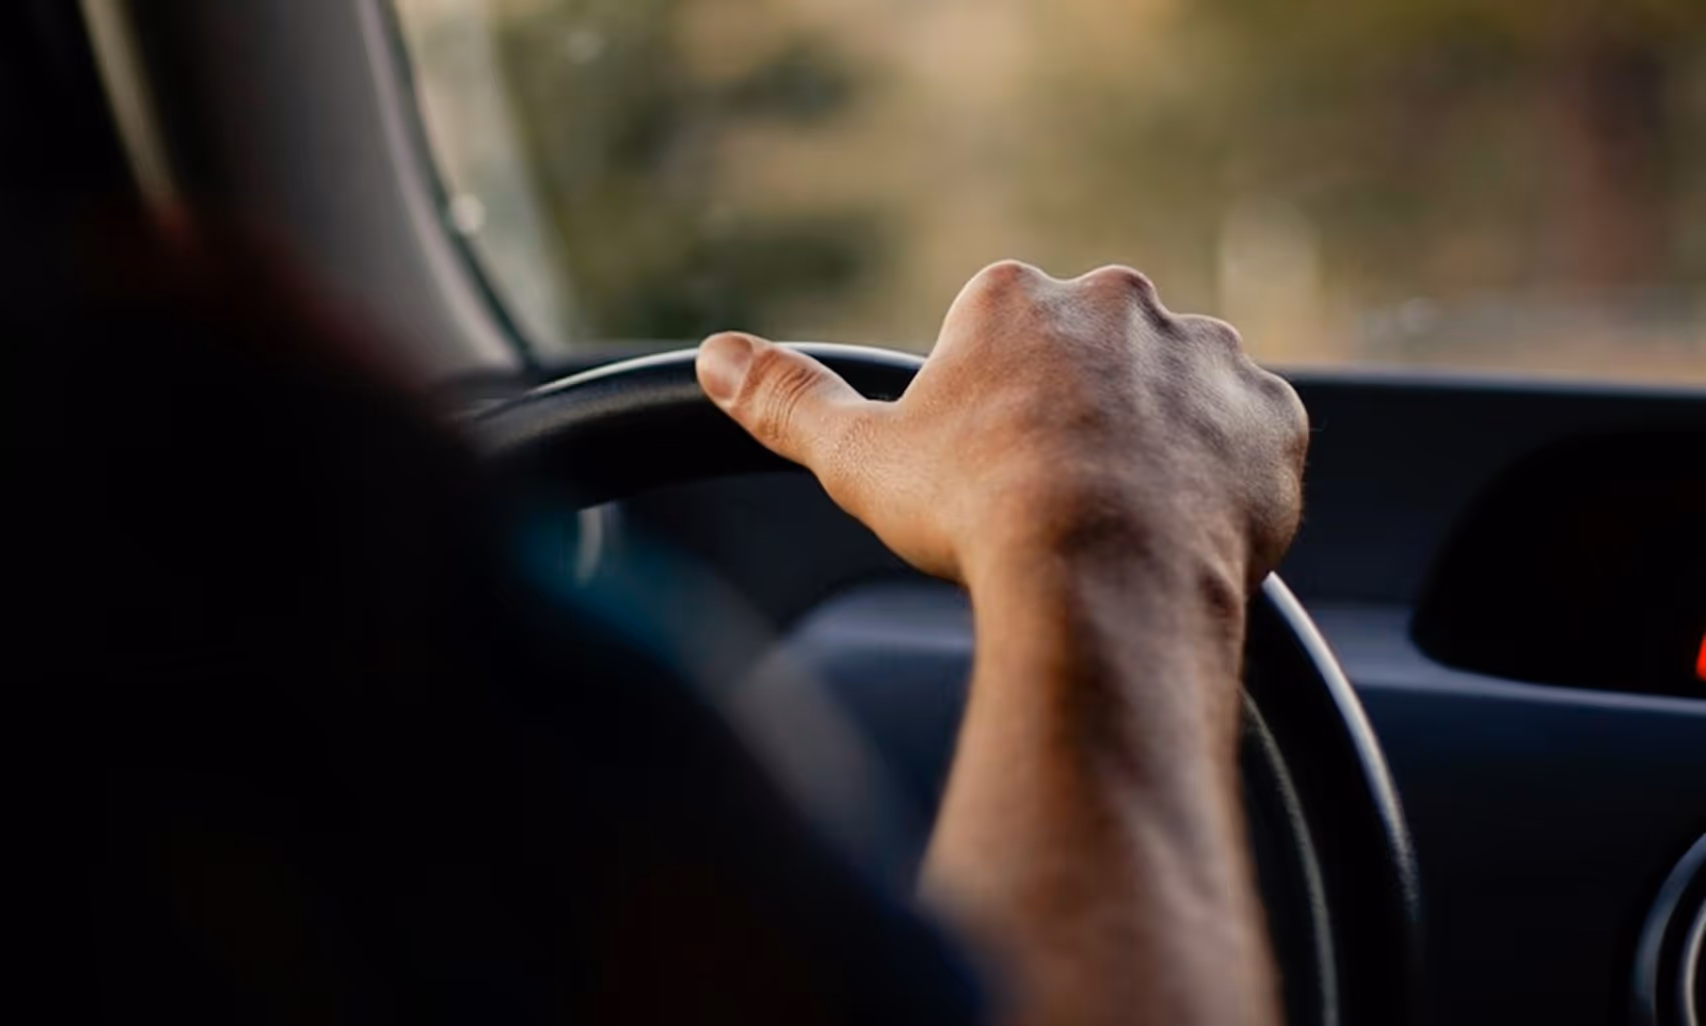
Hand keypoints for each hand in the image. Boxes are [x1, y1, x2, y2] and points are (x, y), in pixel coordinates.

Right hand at [696, 260, 1307, 602]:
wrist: (1104, 581)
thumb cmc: (976, 514)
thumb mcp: (859, 459)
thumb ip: (786, 399)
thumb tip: (714, 356)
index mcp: (1019, 297)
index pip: (1001, 335)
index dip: (992, 412)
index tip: (992, 472)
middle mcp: (1121, 302)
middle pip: (1093, 358)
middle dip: (1079, 419)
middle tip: (1057, 504)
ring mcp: (1208, 354)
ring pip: (1176, 395)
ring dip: (1155, 444)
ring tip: (1121, 529)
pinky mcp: (1272, 416)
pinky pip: (1251, 439)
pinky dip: (1225, 479)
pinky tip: (1185, 532)